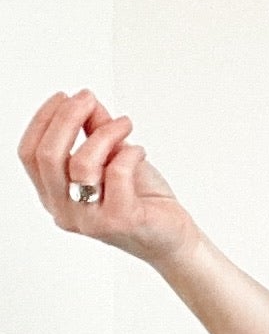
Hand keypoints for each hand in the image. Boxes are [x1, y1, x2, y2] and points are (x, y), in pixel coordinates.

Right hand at [16, 89, 198, 266]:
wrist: (173, 237)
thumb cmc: (142, 200)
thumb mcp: (113, 157)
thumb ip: (95, 131)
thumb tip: (85, 100)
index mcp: (54, 195)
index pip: (29, 154)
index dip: (44, 120)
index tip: (66, 96)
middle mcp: (64, 211)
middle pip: (48, 156)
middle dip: (67, 118)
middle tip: (88, 99)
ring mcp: (90, 220)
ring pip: (81, 163)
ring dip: (105, 133)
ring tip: (125, 125)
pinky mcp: (119, 221)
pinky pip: (117, 174)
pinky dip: (129, 153)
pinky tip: (139, 151)